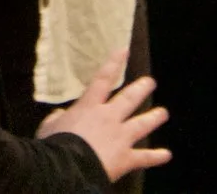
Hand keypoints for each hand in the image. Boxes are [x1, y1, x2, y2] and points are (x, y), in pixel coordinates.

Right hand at [36, 47, 169, 181]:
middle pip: (128, 99)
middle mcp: (109, 118)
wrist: (69, 167)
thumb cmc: (56, 143)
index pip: (102, 80)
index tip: (123, 50)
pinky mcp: (126, 158)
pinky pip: (144, 157)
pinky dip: (156, 156)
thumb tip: (60, 115)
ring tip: (163, 113)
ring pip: (141, 124)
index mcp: (89, 107)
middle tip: (151, 81)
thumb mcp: (50, 126)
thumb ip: (57, 118)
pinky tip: (167, 155)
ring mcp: (120, 137)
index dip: (113, 64)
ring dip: (154, 118)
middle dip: (140, 89)